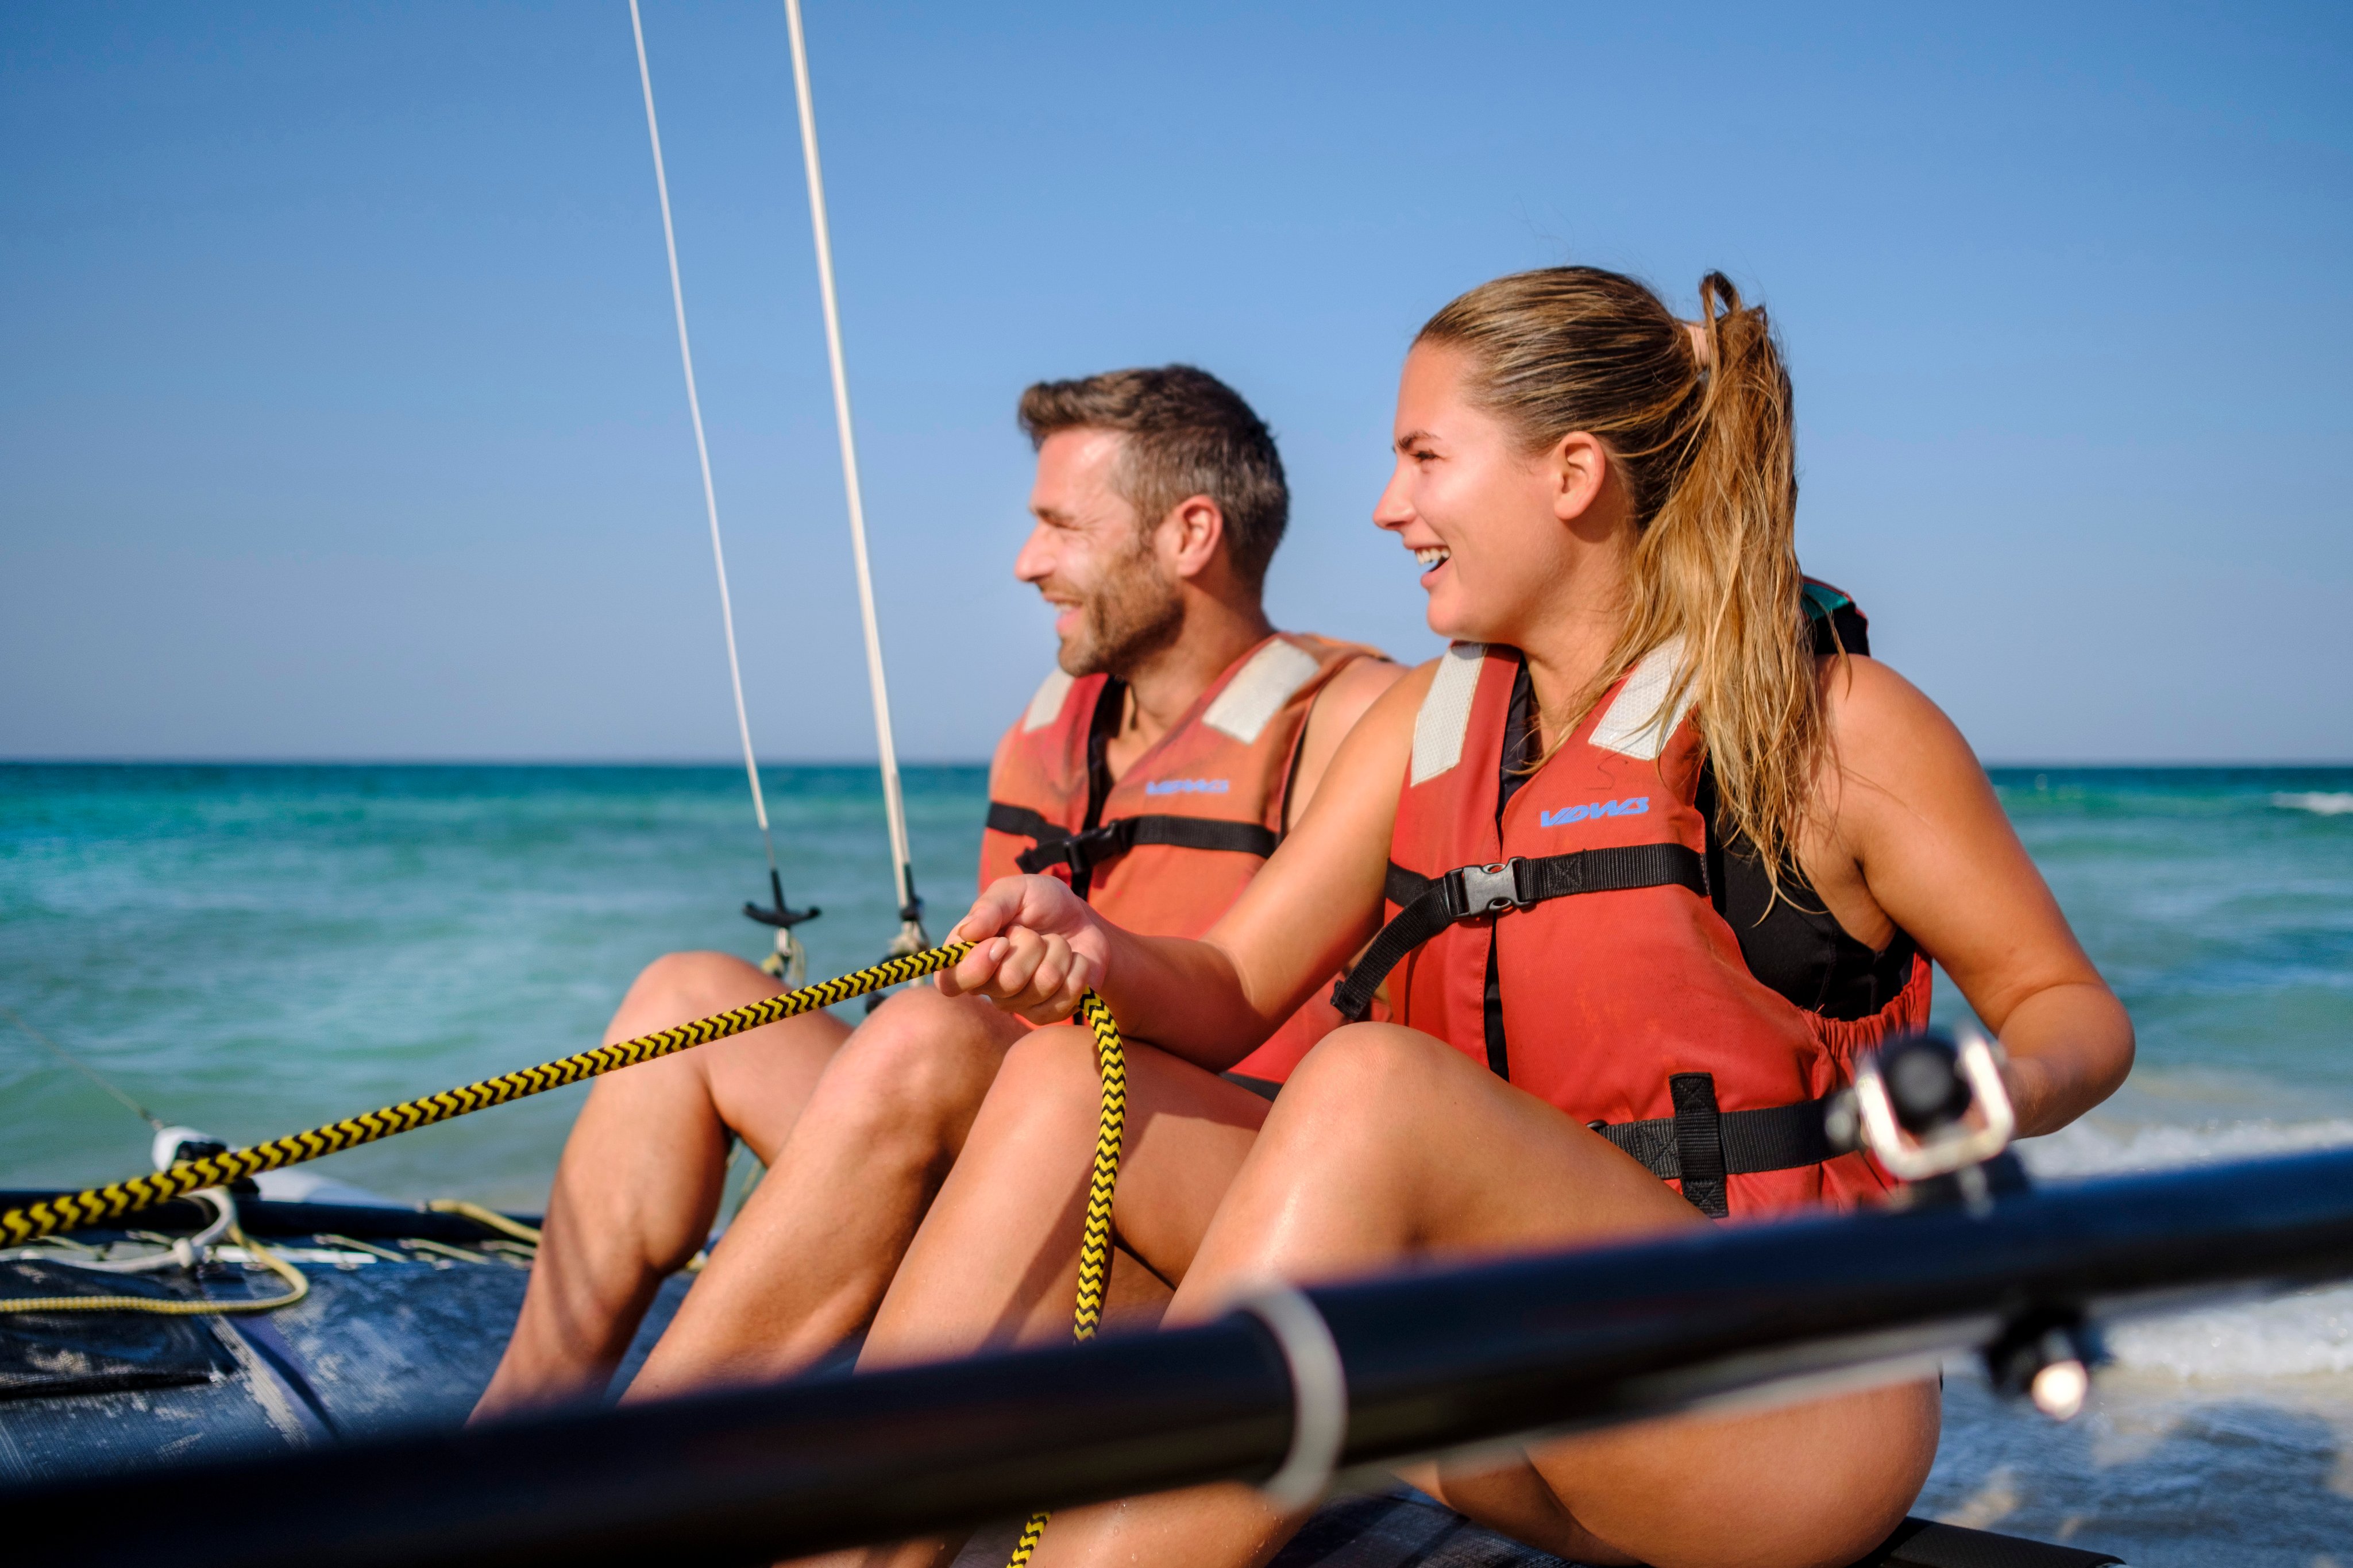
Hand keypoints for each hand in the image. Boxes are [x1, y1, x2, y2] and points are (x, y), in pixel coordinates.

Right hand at [936, 875, 1110, 1023]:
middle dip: (1032, 946)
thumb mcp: (1015, 891)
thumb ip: (990, 906)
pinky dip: (1076, 969)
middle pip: (1006, 983)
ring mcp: (1019, 1003)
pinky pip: (1064, 999)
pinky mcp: (1048, 1012)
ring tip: (1056, 943)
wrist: (1083, 920)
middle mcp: (989, 986)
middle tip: (1036, 933)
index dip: (975, 968)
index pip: (950, 982)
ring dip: (1058, 953)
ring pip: (1040, 987)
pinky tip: (1074, 960)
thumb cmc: (1041, 903)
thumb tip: (967, 932)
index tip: (1001, 942)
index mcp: (969, 956)